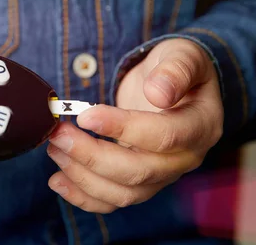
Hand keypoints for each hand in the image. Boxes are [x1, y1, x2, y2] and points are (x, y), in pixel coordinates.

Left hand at [46, 38, 222, 212]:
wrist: (171, 85)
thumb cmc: (176, 66)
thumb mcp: (182, 55)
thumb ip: (175, 70)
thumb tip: (158, 93)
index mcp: (200, 125)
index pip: (164, 136)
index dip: (123, 129)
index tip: (85, 116)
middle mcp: (185, 159)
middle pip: (138, 171)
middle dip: (91, 155)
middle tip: (58, 134)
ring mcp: (163, 175)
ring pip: (124, 192)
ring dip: (82, 175)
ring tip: (54, 149)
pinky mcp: (142, 183)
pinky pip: (114, 200)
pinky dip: (84, 197)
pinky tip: (57, 181)